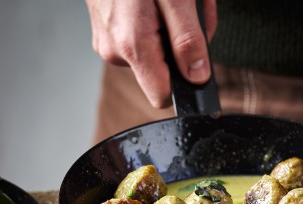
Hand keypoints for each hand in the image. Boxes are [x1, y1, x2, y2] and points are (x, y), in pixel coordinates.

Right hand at [85, 0, 216, 107]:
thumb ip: (188, 40)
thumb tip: (198, 77)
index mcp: (132, 46)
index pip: (161, 96)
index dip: (184, 82)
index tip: (196, 58)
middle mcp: (115, 51)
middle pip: (162, 70)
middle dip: (182, 44)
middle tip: (187, 9)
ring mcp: (106, 40)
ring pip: (152, 52)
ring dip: (171, 30)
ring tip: (169, 0)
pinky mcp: (104, 30)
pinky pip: (138, 38)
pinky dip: (155, 21)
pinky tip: (155, 0)